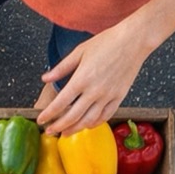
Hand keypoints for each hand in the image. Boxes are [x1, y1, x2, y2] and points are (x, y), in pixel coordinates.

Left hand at [37, 25, 151, 134]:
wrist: (133, 40)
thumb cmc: (107, 42)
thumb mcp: (79, 51)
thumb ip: (61, 68)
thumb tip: (45, 78)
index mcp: (81, 79)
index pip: (60, 103)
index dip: (48, 114)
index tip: (41, 120)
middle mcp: (94, 91)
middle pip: (72, 117)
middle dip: (58, 127)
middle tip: (49, 131)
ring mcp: (108, 96)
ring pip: (88, 121)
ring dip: (75, 129)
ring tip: (65, 133)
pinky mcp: (119, 97)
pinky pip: (105, 116)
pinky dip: (94, 124)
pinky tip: (86, 125)